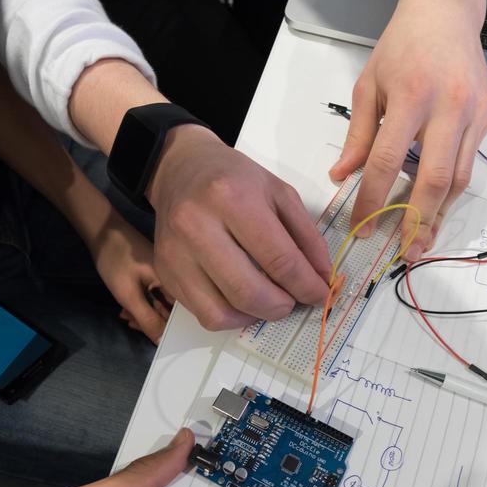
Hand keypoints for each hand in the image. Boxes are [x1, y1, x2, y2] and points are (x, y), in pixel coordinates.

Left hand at [88, 209, 173, 342]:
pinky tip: (127, 309)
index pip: (184, 314)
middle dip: (154, 322)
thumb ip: (147, 320)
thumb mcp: (129, 295)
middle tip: (133, 324)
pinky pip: (155, 297)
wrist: (102, 231)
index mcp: (178, 280)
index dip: (174, 331)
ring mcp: (166, 277)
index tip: (160, 341)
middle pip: (173, 311)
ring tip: (126, 316)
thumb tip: (161, 342)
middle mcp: (177, 278)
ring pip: (162, 305)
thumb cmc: (116, 260)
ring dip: (145, 315)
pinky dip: (142, 305)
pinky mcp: (156, 276)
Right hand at [148, 125, 332, 329]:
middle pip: (249, 291)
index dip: (307, 286)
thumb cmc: (235, 180)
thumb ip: (307, 236)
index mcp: (232, 197)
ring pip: (224, 312)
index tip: (320, 295)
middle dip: (282, 306)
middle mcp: (197, 225)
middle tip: (293, 300)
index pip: (279, 259)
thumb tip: (322, 279)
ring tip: (270, 300)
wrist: (182, 169)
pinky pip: (204, 315)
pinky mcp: (165, 272)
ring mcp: (175, 253)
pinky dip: (232, 317)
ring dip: (257, 316)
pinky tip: (244, 300)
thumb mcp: (280, 192)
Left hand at [329, 0, 486, 261]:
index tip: (362, 228)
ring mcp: (474, 113)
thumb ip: (358, 134)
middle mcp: (448, 106)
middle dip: (419, 221)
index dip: (374, 199)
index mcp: (411, 96)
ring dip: (440, 214)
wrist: (445, 13)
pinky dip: (451, 192)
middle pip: (435, 177)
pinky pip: (469, 165)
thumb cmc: (400, 47)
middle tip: (406, 254)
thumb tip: (342, 178)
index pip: (387, 160)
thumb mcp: (368, 84)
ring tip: (422, 242)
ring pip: (460, 178)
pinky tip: (436, 211)